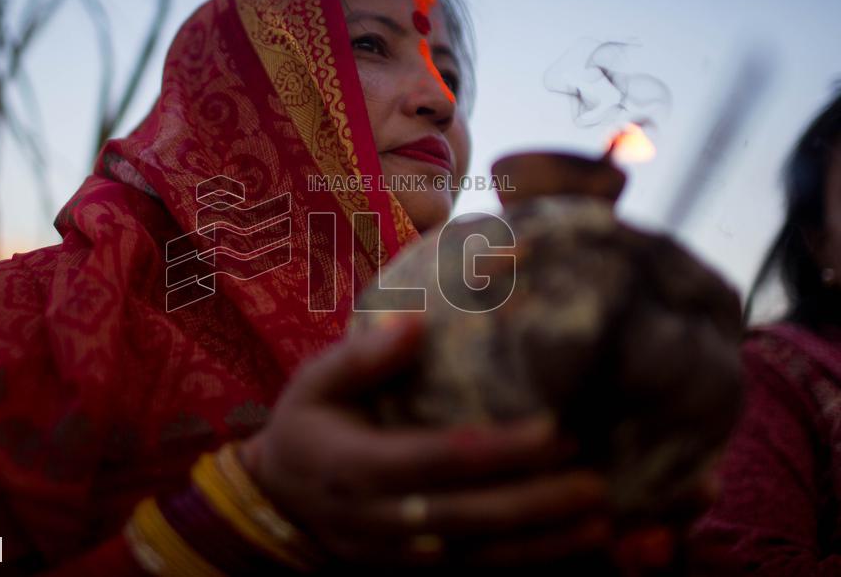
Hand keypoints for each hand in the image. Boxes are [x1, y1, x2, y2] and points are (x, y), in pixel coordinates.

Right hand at [239, 315, 610, 567]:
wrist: (277, 496)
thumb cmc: (306, 425)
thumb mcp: (315, 380)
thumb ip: (361, 356)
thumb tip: (415, 324)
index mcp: (349, 466)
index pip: (432, 460)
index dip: (494, 452)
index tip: (552, 432)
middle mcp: (372, 520)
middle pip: (463, 516)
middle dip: (533, 502)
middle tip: (593, 481)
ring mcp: (390, 555)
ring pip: (473, 556)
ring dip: (541, 542)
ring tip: (599, 519)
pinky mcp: (406, 572)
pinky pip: (469, 573)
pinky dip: (521, 562)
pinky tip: (568, 547)